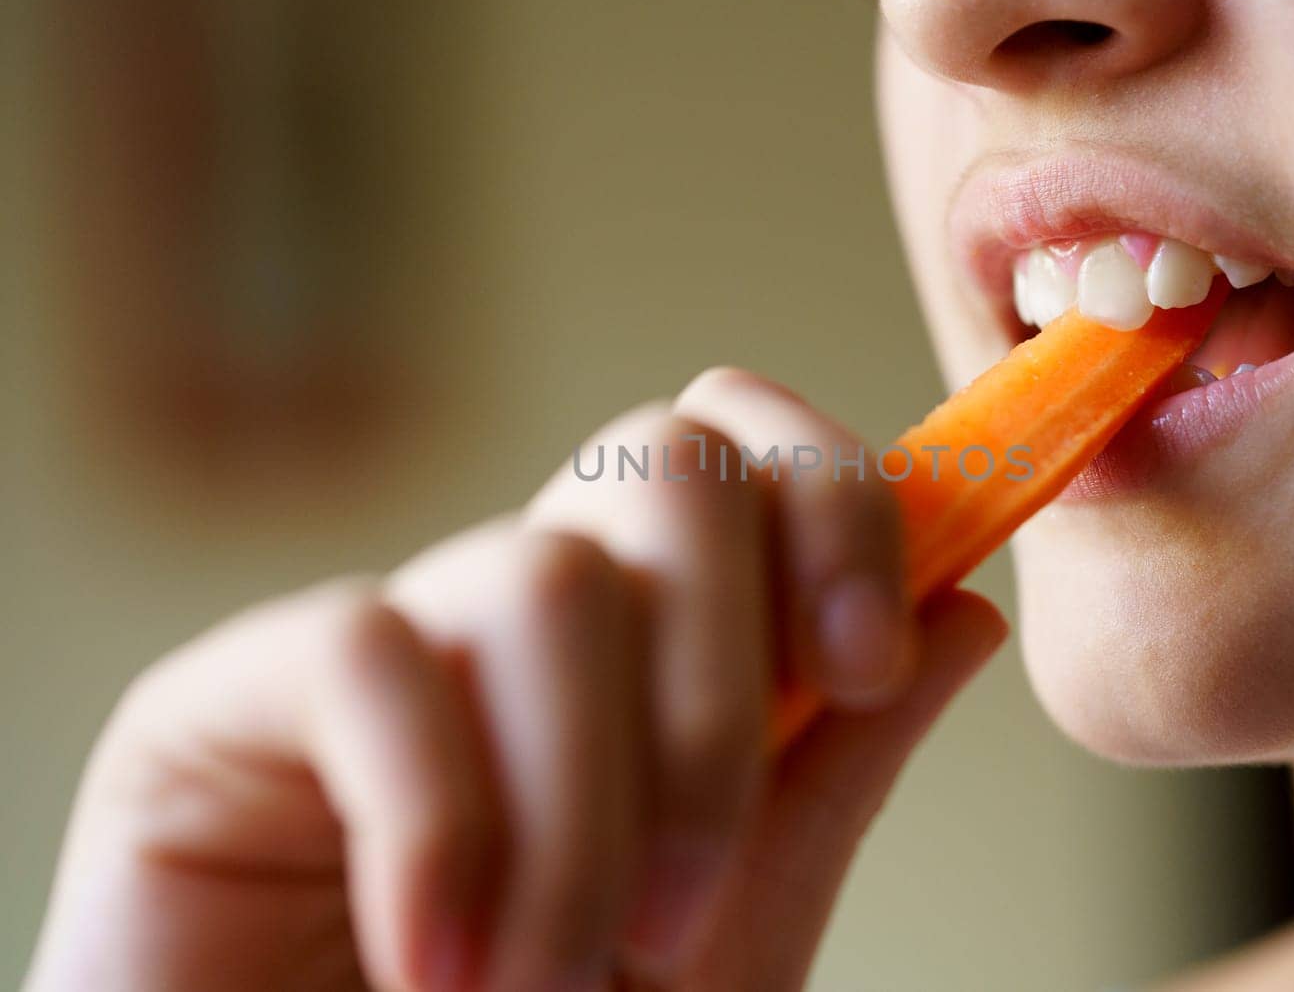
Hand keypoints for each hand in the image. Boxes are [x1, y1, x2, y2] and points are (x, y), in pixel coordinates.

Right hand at [26, 368, 1006, 991]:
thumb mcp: (734, 936)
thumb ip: (832, 773)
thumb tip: (962, 610)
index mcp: (644, 651)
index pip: (749, 461)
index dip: (835, 503)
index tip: (869, 654)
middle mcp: (520, 621)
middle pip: (663, 464)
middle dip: (720, 683)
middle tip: (691, 906)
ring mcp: (383, 645)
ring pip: (543, 580)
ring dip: (587, 808)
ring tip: (558, 980)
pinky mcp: (224, 698)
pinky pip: (366, 655)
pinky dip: (439, 824)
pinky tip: (436, 962)